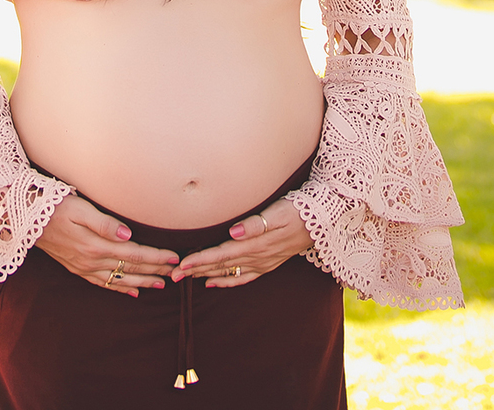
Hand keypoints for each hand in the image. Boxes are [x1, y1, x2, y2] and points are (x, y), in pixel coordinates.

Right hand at [34, 194, 179, 296]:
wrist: (26, 219)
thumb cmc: (55, 207)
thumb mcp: (80, 209)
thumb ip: (104, 224)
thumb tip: (128, 235)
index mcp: (95, 246)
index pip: (133, 254)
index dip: (155, 257)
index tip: (173, 257)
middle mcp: (91, 261)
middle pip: (130, 268)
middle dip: (154, 270)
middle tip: (176, 273)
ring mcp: (84, 267)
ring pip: (119, 279)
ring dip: (141, 281)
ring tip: (160, 284)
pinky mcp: (77, 268)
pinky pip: (103, 283)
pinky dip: (120, 287)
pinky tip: (131, 290)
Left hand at [171, 198, 312, 288]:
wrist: (321, 221)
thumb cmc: (297, 210)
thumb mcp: (279, 212)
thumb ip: (256, 224)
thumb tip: (234, 232)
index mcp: (255, 244)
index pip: (221, 255)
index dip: (200, 260)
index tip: (180, 265)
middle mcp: (256, 257)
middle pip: (220, 266)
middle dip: (195, 270)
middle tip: (172, 275)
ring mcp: (262, 262)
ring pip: (228, 272)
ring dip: (206, 275)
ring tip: (185, 278)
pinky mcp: (267, 263)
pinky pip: (243, 276)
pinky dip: (226, 280)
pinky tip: (213, 283)